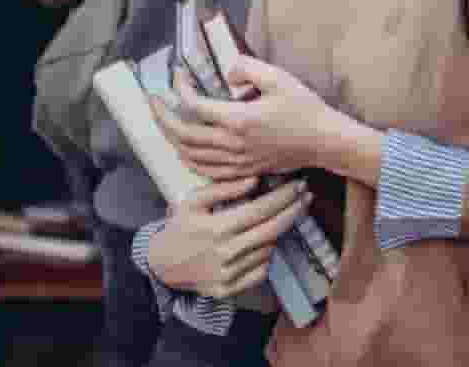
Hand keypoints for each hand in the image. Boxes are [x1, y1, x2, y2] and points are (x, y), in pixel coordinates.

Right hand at [146, 176, 311, 299]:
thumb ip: (223, 188)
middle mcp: (226, 253)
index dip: (284, 197)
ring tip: (282, 215)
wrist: (161, 266)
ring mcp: (229, 274)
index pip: (261, 210)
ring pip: (268, 249)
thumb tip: (255, 179)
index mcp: (218, 229)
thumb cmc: (180, 227)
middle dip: (294, 211)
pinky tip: (264, 241)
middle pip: (272, 230)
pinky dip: (266, 255)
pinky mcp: (229, 290)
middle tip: (307, 196)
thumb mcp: (193, 201)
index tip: (299, 184)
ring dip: (279, 231)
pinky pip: (260, 271)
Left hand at [151, 58, 338, 179]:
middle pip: (184, 134)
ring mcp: (236, 161)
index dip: (180, 89)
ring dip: (171, 138)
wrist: (323, 141)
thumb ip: (248, 69)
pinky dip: (188, 158)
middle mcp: (232, 143)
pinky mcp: (242, 170)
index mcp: (239, 119)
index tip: (177, 75)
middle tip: (152, 100)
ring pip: (190, 155)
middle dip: (162, 116)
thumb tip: (226, 73)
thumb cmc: (303, 108)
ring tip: (163, 121)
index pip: (195, 105)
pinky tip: (185, 148)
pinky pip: (205, 170)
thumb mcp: (279, 78)